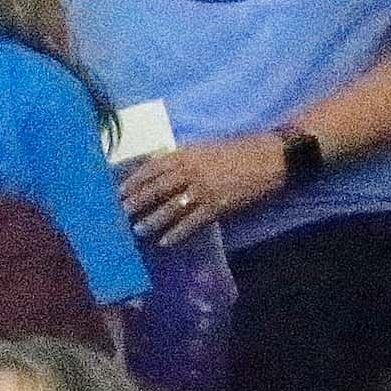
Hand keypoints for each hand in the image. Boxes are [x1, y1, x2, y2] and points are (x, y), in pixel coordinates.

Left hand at [120, 135, 289, 247]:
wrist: (270, 157)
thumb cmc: (238, 150)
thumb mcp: (205, 148)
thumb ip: (182, 158)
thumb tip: (158, 165)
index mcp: (187, 154)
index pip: (153, 168)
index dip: (135, 180)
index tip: (119, 191)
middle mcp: (192, 170)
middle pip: (157, 188)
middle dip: (137, 201)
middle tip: (121, 214)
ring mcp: (204, 189)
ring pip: (171, 207)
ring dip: (153, 220)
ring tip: (138, 230)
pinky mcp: (218, 206)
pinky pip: (192, 222)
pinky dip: (177, 233)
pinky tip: (165, 242)